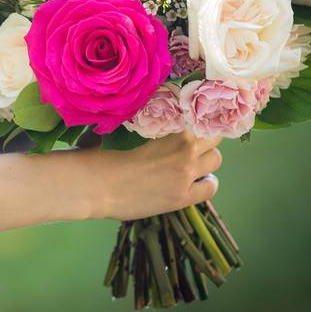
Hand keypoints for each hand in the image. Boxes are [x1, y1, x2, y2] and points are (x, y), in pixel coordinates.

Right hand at [86, 130, 221, 219]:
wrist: (95, 186)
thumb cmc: (100, 157)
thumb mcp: (120, 133)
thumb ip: (134, 126)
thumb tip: (130, 120)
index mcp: (168, 126)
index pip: (199, 115)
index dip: (199, 117)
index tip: (195, 120)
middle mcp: (184, 147)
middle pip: (213, 136)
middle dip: (205, 137)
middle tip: (193, 143)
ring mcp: (185, 173)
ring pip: (215, 159)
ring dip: (207, 159)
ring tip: (193, 163)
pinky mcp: (182, 196)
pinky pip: (210, 187)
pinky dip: (206, 183)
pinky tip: (194, 183)